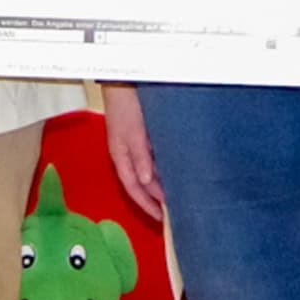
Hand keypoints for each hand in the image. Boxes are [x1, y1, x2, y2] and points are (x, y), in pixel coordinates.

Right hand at [99, 83, 164, 221]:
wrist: (125, 81)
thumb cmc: (124, 105)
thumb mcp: (132, 132)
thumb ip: (139, 157)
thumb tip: (145, 182)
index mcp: (121, 156)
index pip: (134, 189)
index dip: (146, 205)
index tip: (161, 218)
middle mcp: (128, 155)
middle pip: (143, 183)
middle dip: (156, 198)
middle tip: (175, 210)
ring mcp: (136, 146)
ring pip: (149, 172)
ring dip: (162, 184)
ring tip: (178, 195)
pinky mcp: (145, 137)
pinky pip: (154, 159)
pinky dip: (163, 169)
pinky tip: (175, 172)